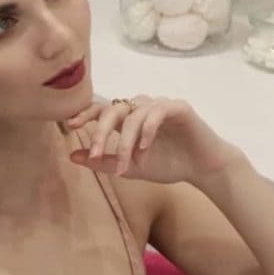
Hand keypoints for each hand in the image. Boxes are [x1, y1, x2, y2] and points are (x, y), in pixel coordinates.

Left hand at [65, 96, 241, 185]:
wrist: (202, 168)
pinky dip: (147, 129)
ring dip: (126, 141)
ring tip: (127, 163)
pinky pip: (157, 111)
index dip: (86, 113)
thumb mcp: (131, 168)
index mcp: (129, 120)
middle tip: (94, 153)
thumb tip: (72, 156)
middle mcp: (142, 108)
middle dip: (101, 131)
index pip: (103, 109)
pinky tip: (145, 147)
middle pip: (114, 109)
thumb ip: (103, 161)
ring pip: (134, 114)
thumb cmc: (168, 165)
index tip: (71, 125)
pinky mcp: (178, 107)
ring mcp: (160, 105)